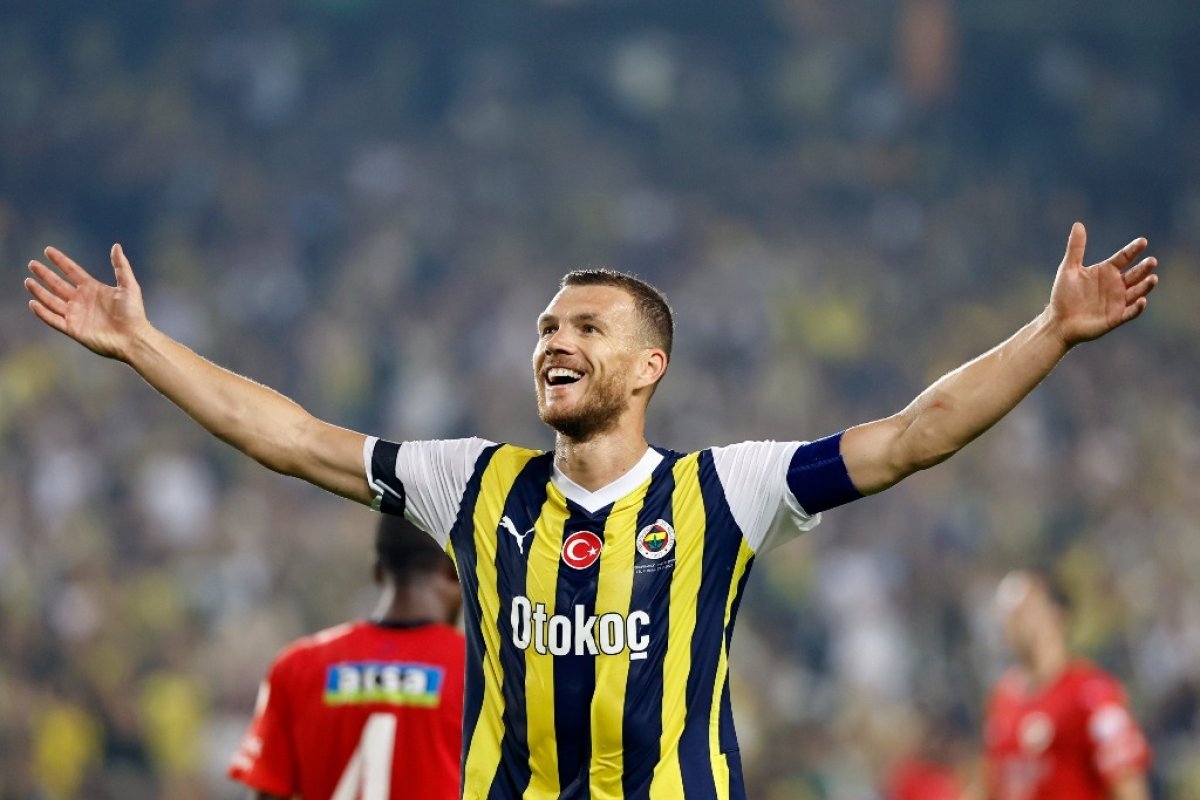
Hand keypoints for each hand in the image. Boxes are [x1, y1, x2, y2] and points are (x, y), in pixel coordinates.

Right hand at [25, 244, 150, 361]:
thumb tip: (116, 246)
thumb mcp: (129, 286)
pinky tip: (33, 303)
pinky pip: (53, 319)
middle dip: (45, 274)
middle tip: (32, 264)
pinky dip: (43, 312)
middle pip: (58, 284)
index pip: (72, 271)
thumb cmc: (134, 313)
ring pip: (52, 301)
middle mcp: (81, 300)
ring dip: (39, 291)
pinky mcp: (73, 329)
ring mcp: (76, 315)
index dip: (60, 261)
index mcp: (93, 289)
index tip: (48, 250)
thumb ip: (121, 266)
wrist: (133, 338)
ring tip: (28, 281)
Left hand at [1047, 222, 1158, 346]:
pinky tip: (1141, 301)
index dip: (1133, 250)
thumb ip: (1076, 248)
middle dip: (1144, 268)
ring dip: (1145, 286)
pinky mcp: (1116, 317)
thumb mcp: (1068, 269)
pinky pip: (1131, 312)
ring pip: (1137, 291)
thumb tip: (1078, 224)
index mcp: (1106, 271)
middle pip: (1135, 274)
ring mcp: (1118, 301)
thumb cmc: (1063, 295)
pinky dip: (1137, 307)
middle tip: (1151, 261)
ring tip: (1152, 278)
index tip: (1142, 241)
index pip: (1124, 257)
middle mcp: (1116, 285)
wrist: (1058, 321)